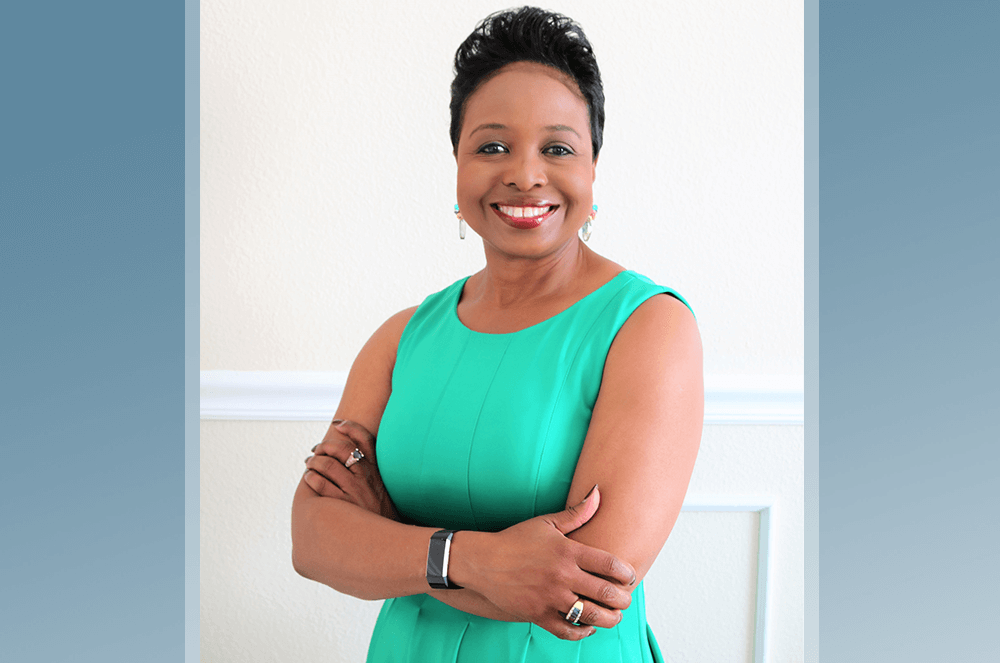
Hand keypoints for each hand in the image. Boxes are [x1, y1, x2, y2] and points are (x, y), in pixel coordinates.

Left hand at [303, 419, 399, 520]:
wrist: (387, 540)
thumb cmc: (380, 514)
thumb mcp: (383, 489)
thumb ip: (370, 473)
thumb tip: (351, 456)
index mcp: (377, 471)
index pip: (366, 440)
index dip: (351, 427)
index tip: (338, 424)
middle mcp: (366, 477)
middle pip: (342, 449)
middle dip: (324, 446)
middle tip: (316, 449)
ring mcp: (355, 491)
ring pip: (328, 465)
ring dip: (313, 461)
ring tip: (309, 463)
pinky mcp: (343, 505)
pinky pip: (321, 484)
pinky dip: (311, 477)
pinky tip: (309, 477)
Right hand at [455, 486, 635, 640]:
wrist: (483, 562)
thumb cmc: (516, 540)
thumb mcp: (546, 523)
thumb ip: (577, 512)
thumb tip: (599, 493)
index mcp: (567, 551)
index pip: (610, 565)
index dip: (627, 573)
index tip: (630, 576)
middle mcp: (562, 576)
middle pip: (606, 593)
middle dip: (623, 599)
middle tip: (625, 598)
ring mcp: (550, 597)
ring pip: (592, 616)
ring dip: (609, 619)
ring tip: (613, 615)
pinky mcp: (538, 615)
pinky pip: (568, 631)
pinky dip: (583, 632)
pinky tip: (588, 627)